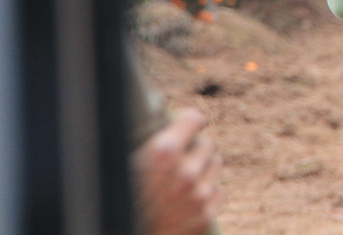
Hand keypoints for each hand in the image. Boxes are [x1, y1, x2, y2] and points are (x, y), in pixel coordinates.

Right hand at [134, 109, 224, 234]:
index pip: (193, 119)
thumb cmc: (124, 199)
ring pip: (215, 164)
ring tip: (181, 182)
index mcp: (164, 152)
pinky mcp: (206, 214)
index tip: (192, 125)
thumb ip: (158, 141)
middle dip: (195, 149)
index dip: (191, 122)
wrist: (125, 233)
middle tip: (181, 160)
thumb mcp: (132, 162)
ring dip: (203, 170)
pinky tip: (188, 200)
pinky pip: (219, 191)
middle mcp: (185, 172)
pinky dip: (208, 194)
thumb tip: (178, 121)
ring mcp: (198, 194)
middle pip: (207, 143)